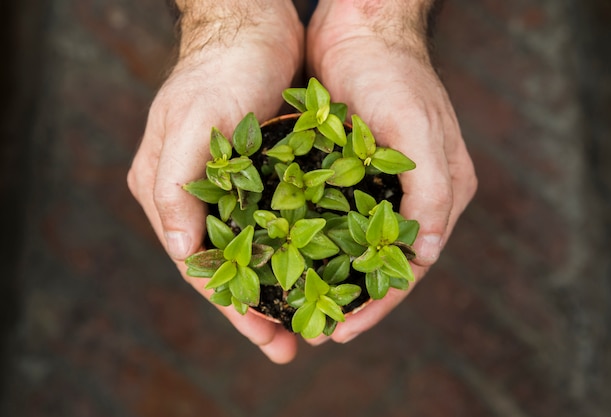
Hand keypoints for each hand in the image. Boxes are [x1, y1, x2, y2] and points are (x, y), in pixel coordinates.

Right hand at [127, 0, 303, 362]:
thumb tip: (180, 251)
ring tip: (308, 321)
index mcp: (167, 191)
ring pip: (253, 251)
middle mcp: (195, 196)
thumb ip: (176, 186)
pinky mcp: (258, 173)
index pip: (200, 265)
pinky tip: (320, 270)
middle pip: (228, 267)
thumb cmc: (220, 67)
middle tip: (291, 345)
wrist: (253, 24)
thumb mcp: (195, 120)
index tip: (268, 338)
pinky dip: (293, 251)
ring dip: (279, 286)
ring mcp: (228, 187)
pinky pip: (275, 223)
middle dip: (258, 309)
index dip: (234, 306)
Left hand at [306, 0, 477, 343]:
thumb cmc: (392, 72)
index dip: (380, 302)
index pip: (411, 265)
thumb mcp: (415, 128)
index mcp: (441, 193)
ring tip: (298, 306)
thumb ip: (431, 191)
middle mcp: (412, 195)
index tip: (343, 330)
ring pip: (354, 246)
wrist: (359, 27)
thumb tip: (425, 254)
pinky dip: (313, 242)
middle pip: (382, 263)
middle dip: (351, 299)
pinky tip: (287, 259)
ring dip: (329, 277)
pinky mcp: (347, 171)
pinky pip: (332, 217)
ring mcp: (379, 184)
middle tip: (314, 330)